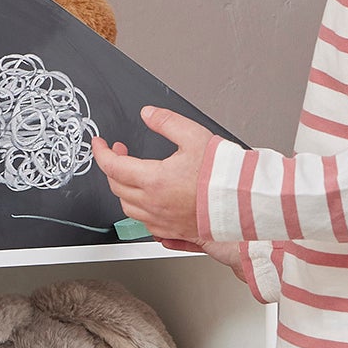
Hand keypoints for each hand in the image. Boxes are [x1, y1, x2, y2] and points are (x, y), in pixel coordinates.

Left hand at [92, 107, 213, 244]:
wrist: (247, 203)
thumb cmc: (225, 174)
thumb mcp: (195, 135)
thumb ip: (167, 122)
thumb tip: (148, 114)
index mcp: (154, 181)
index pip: (113, 166)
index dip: (101, 152)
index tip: (99, 144)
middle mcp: (153, 205)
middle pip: (117, 187)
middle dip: (113, 167)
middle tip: (121, 152)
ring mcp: (162, 222)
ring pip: (128, 208)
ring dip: (124, 190)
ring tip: (133, 175)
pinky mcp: (173, 233)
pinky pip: (145, 224)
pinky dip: (140, 210)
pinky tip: (149, 200)